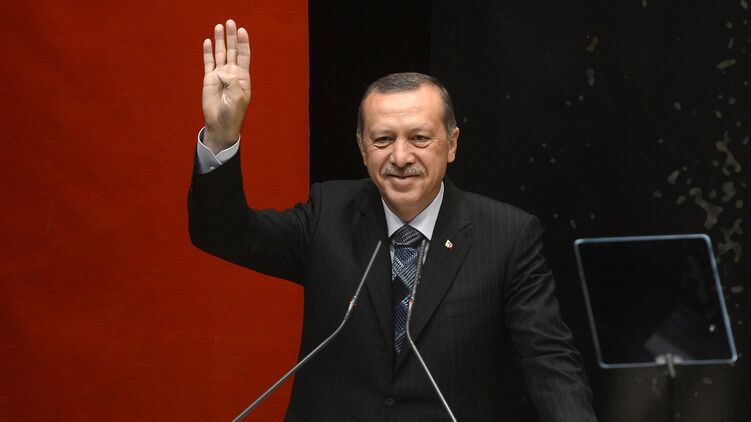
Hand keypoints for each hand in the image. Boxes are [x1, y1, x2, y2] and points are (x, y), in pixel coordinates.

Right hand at [202, 19, 250, 153]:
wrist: (220, 124)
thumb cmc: (232, 113)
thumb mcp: (237, 98)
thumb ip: (231, 83)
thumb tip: (221, 71)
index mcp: (242, 77)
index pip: (243, 55)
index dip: (243, 43)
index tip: (242, 30)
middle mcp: (232, 74)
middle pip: (232, 50)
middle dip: (231, 36)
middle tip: (230, 22)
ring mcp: (220, 75)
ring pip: (220, 54)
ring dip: (220, 40)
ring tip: (219, 26)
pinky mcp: (209, 79)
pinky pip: (208, 63)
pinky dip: (208, 52)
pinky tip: (208, 42)